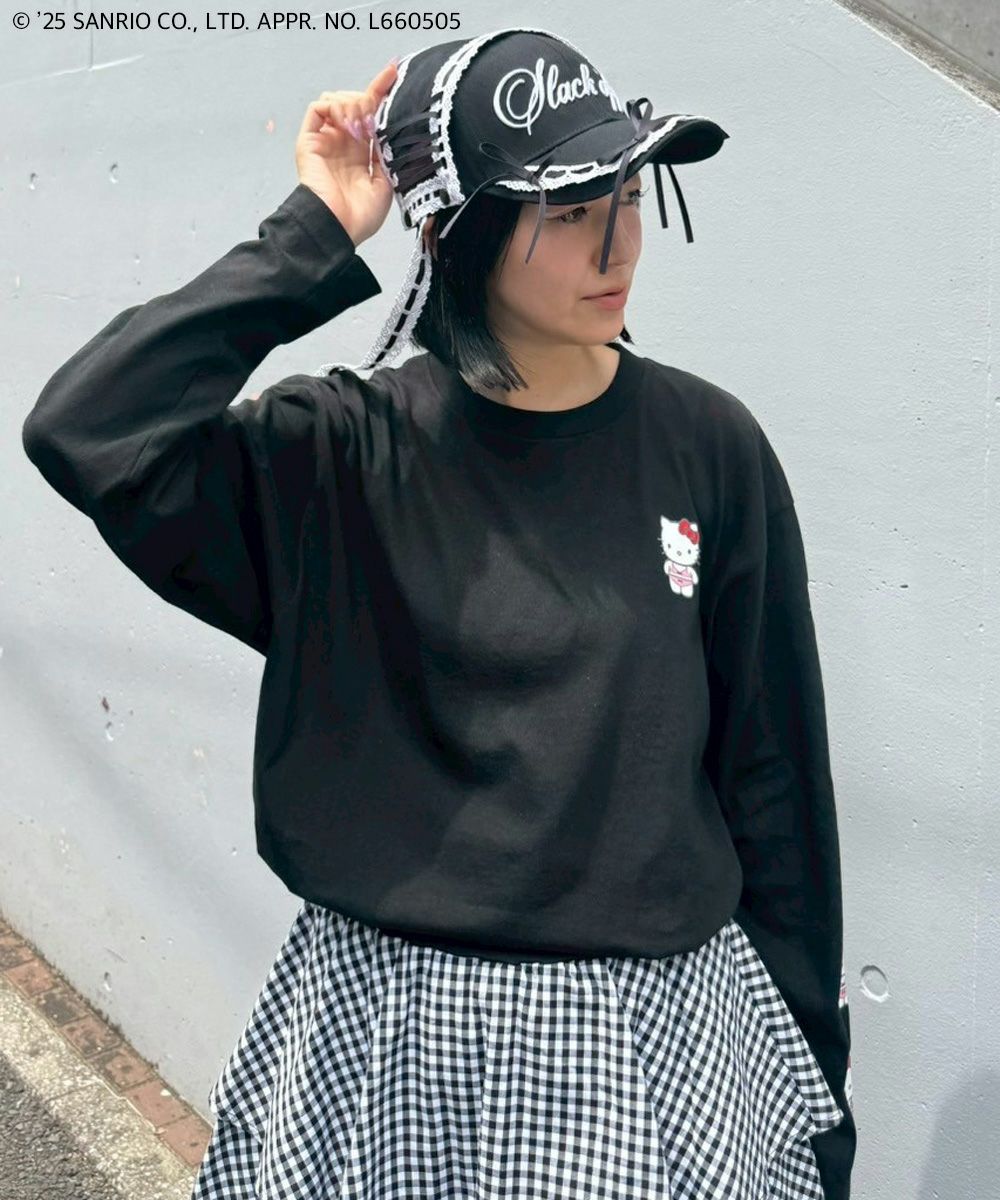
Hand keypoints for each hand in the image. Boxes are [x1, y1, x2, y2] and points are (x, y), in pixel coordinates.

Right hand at [294, 60, 398, 247]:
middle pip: (354, 102)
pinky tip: (348, 122)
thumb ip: (388, 154)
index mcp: (360, 153)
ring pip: (336, 100)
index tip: (393, 73)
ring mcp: (325, 140)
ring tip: (361, 125)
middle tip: (376, 115)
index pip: (370, 115)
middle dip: (368, 99)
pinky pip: (319, 108)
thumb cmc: (360, 216)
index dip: (380, 92)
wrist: (339, 228)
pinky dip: (335, 107)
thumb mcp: (386, 184)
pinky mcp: (309, 140)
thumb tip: (393, 127)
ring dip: (353, 104)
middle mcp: (342, 143)